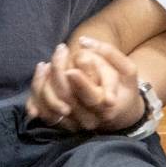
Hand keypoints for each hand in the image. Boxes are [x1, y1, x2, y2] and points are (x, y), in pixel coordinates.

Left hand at [26, 37, 143, 131]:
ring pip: (51, 106)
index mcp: (107, 106)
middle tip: (61, 50)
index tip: (71, 69)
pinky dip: (37, 95)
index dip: (80, 83)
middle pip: (67, 98)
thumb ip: (110, 53)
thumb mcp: (128, 70)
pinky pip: (44, 112)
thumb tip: (83, 41)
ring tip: (46, 63)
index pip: (91, 96)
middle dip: (59, 72)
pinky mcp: (64, 125)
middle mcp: (90, 118)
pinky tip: (41, 73)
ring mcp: (76, 124)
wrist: (121, 114)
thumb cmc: (124, 88)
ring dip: (43, 82)